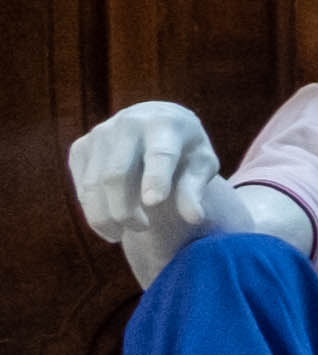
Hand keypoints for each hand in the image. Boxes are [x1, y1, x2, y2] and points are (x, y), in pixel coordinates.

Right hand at [68, 104, 229, 277]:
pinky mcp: (80, 148)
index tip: (154, 202)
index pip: (159, 154)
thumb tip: (195, 218)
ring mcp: (100, 134)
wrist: (155, 122)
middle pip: (116, 175)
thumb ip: (195, 189)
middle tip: (142, 228)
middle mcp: (128, 124)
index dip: (156, 178)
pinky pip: (82, 188)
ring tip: (123, 232)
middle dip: (125, 211)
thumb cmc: (184, 149)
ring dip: (105, 217)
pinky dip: (93, 212)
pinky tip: (110, 223)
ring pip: (93, 186)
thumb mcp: (200, 164)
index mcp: (165, 124)